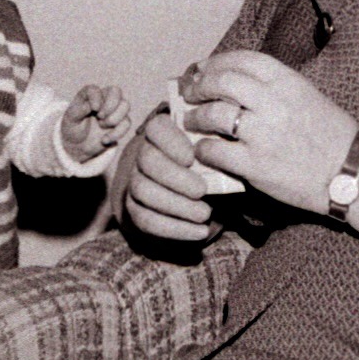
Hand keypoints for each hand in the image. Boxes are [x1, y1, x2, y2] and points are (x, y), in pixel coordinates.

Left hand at [60, 84, 131, 161]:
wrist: (79, 146)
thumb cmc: (73, 128)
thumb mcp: (70, 119)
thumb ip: (77, 111)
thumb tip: (89, 106)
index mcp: (89, 95)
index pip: (95, 90)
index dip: (96, 98)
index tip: (94, 109)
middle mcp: (103, 98)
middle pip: (116, 91)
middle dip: (110, 105)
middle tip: (100, 117)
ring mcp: (114, 110)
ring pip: (125, 105)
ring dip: (114, 118)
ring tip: (102, 126)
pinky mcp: (120, 123)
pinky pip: (127, 123)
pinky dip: (117, 133)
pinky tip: (104, 140)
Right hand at [120, 110, 217, 241]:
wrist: (195, 192)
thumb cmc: (208, 164)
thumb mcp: (213, 152)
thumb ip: (215, 149)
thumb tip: (223, 153)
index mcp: (161, 133)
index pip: (157, 128)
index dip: (171, 142)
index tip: (191, 157)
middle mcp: (142, 154)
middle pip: (147, 160)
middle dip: (175, 177)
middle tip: (201, 190)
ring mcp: (135, 182)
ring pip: (143, 190)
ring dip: (176, 205)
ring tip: (204, 214)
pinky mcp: (135, 209)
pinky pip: (146, 220)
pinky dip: (175, 228)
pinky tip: (200, 232)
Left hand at [183, 50, 357, 215]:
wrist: (352, 173)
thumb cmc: (332, 135)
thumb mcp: (307, 95)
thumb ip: (274, 87)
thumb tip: (234, 83)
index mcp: (288, 81)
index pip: (242, 59)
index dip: (216, 61)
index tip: (202, 68)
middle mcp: (273, 102)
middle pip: (222, 81)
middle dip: (199, 85)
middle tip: (190, 93)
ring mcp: (263, 134)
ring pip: (214, 114)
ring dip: (196, 117)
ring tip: (192, 121)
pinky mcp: (256, 165)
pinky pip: (216, 151)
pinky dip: (204, 149)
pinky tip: (204, 151)